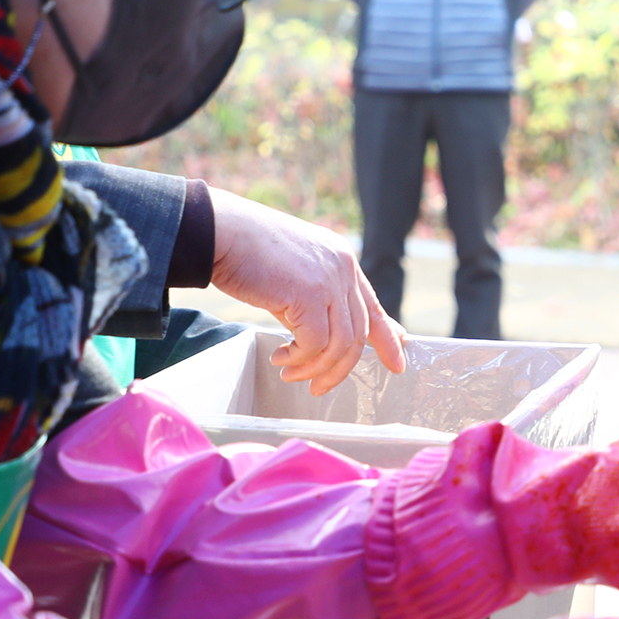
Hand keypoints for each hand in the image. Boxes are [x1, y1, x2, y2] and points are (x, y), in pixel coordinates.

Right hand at [208, 187, 406, 395]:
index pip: (373, 306)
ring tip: (291, 374)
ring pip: (341, 343)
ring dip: (316, 367)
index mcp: (343, 261)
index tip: (397, 361)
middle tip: (319, 387)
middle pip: (360, 331)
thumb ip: (315, 300)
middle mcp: (344, 269)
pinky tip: (280, 359)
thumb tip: (323, 337)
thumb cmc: (247, 253)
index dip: (387, 338)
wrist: (221, 231)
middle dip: (342, 367)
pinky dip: (299, 359)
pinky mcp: (310, 294)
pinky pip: (316, 343)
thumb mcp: (295, 276)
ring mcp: (330, 280)